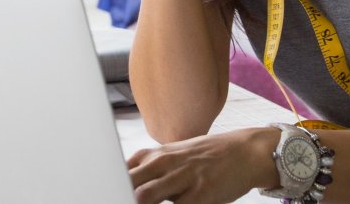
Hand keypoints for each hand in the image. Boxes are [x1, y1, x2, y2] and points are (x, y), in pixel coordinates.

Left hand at [125, 128, 277, 203]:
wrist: (245, 152)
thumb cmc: (205, 157)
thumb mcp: (171, 156)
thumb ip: (146, 170)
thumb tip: (122, 185)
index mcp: (152, 156)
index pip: (118, 173)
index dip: (110, 186)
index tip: (104, 193)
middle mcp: (163, 164)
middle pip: (127, 185)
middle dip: (118, 195)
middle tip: (113, 200)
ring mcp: (181, 178)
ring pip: (145, 197)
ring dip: (140, 203)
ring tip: (140, 203)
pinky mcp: (200, 194)